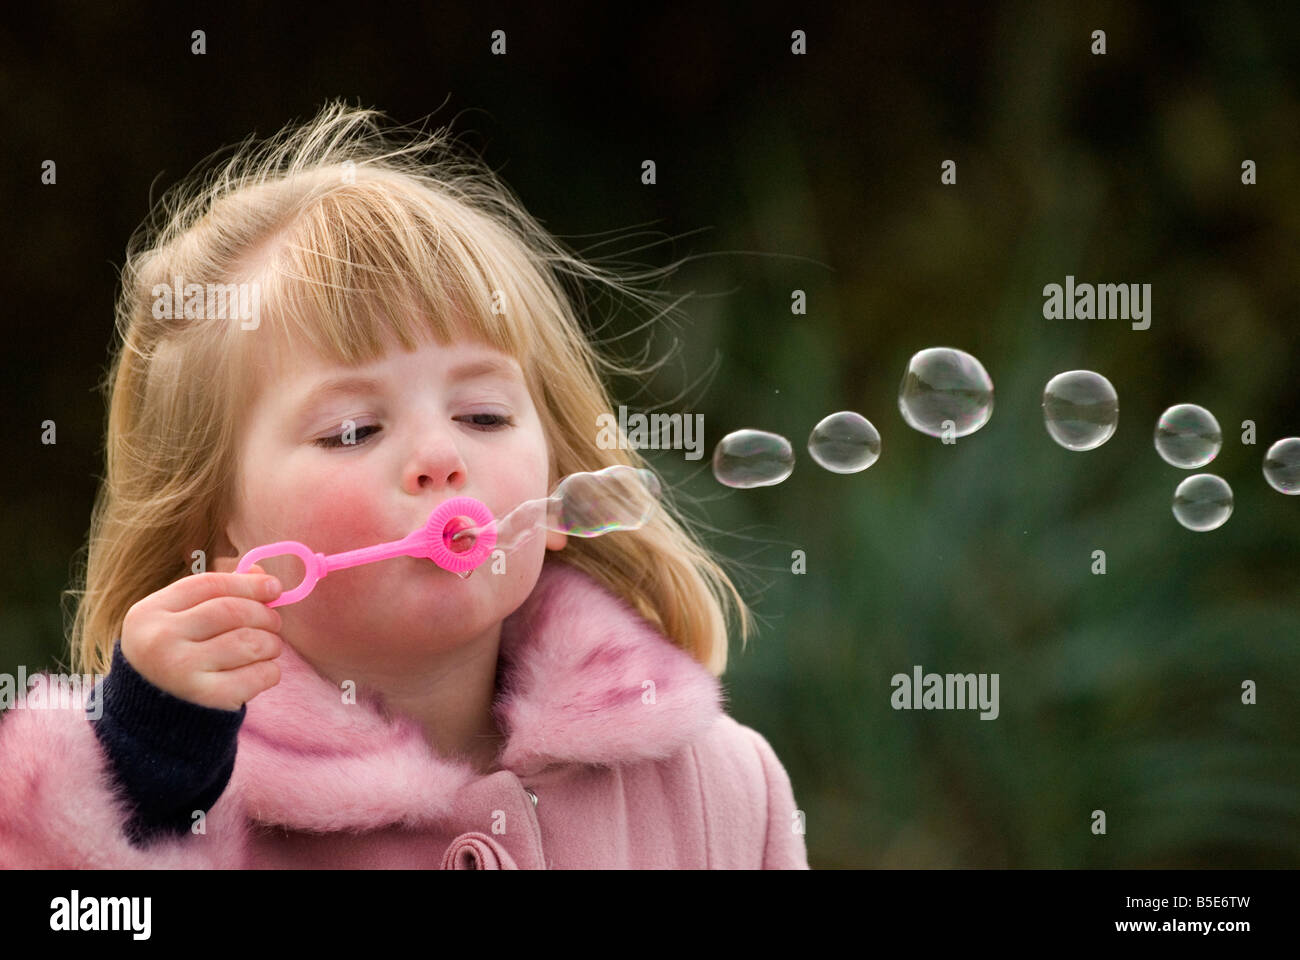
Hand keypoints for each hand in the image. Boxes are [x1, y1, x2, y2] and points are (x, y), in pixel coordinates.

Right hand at [118, 557, 284, 710]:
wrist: (152, 720)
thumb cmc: (174, 659)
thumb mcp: (180, 623)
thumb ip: (217, 596)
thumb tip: (263, 575)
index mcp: (149, 613)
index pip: (209, 585)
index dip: (248, 583)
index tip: (275, 587)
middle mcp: (160, 641)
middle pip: (232, 611)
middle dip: (264, 615)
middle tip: (274, 623)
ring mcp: (181, 671)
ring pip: (249, 641)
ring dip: (271, 643)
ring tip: (269, 648)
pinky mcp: (207, 699)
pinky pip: (259, 674)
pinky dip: (271, 670)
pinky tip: (263, 672)